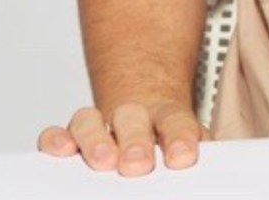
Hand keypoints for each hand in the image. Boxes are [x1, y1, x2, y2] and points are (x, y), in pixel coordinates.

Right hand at [37, 101, 206, 174]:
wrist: (146, 102)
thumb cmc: (165, 134)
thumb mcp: (185, 140)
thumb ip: (192, 147)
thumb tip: (212, 165)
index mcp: (165, 116)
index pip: (176, 121)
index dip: (181, 137)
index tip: (183, 157)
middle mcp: (131, 115)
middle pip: (132, 116)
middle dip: (135, 140)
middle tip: (139, 164)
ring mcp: (100, 122)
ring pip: (91, 119)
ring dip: (96, 139)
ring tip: (103, 161)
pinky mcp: (71, 135)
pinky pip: (58, 132)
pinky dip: (57, 139)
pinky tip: (62, 151)